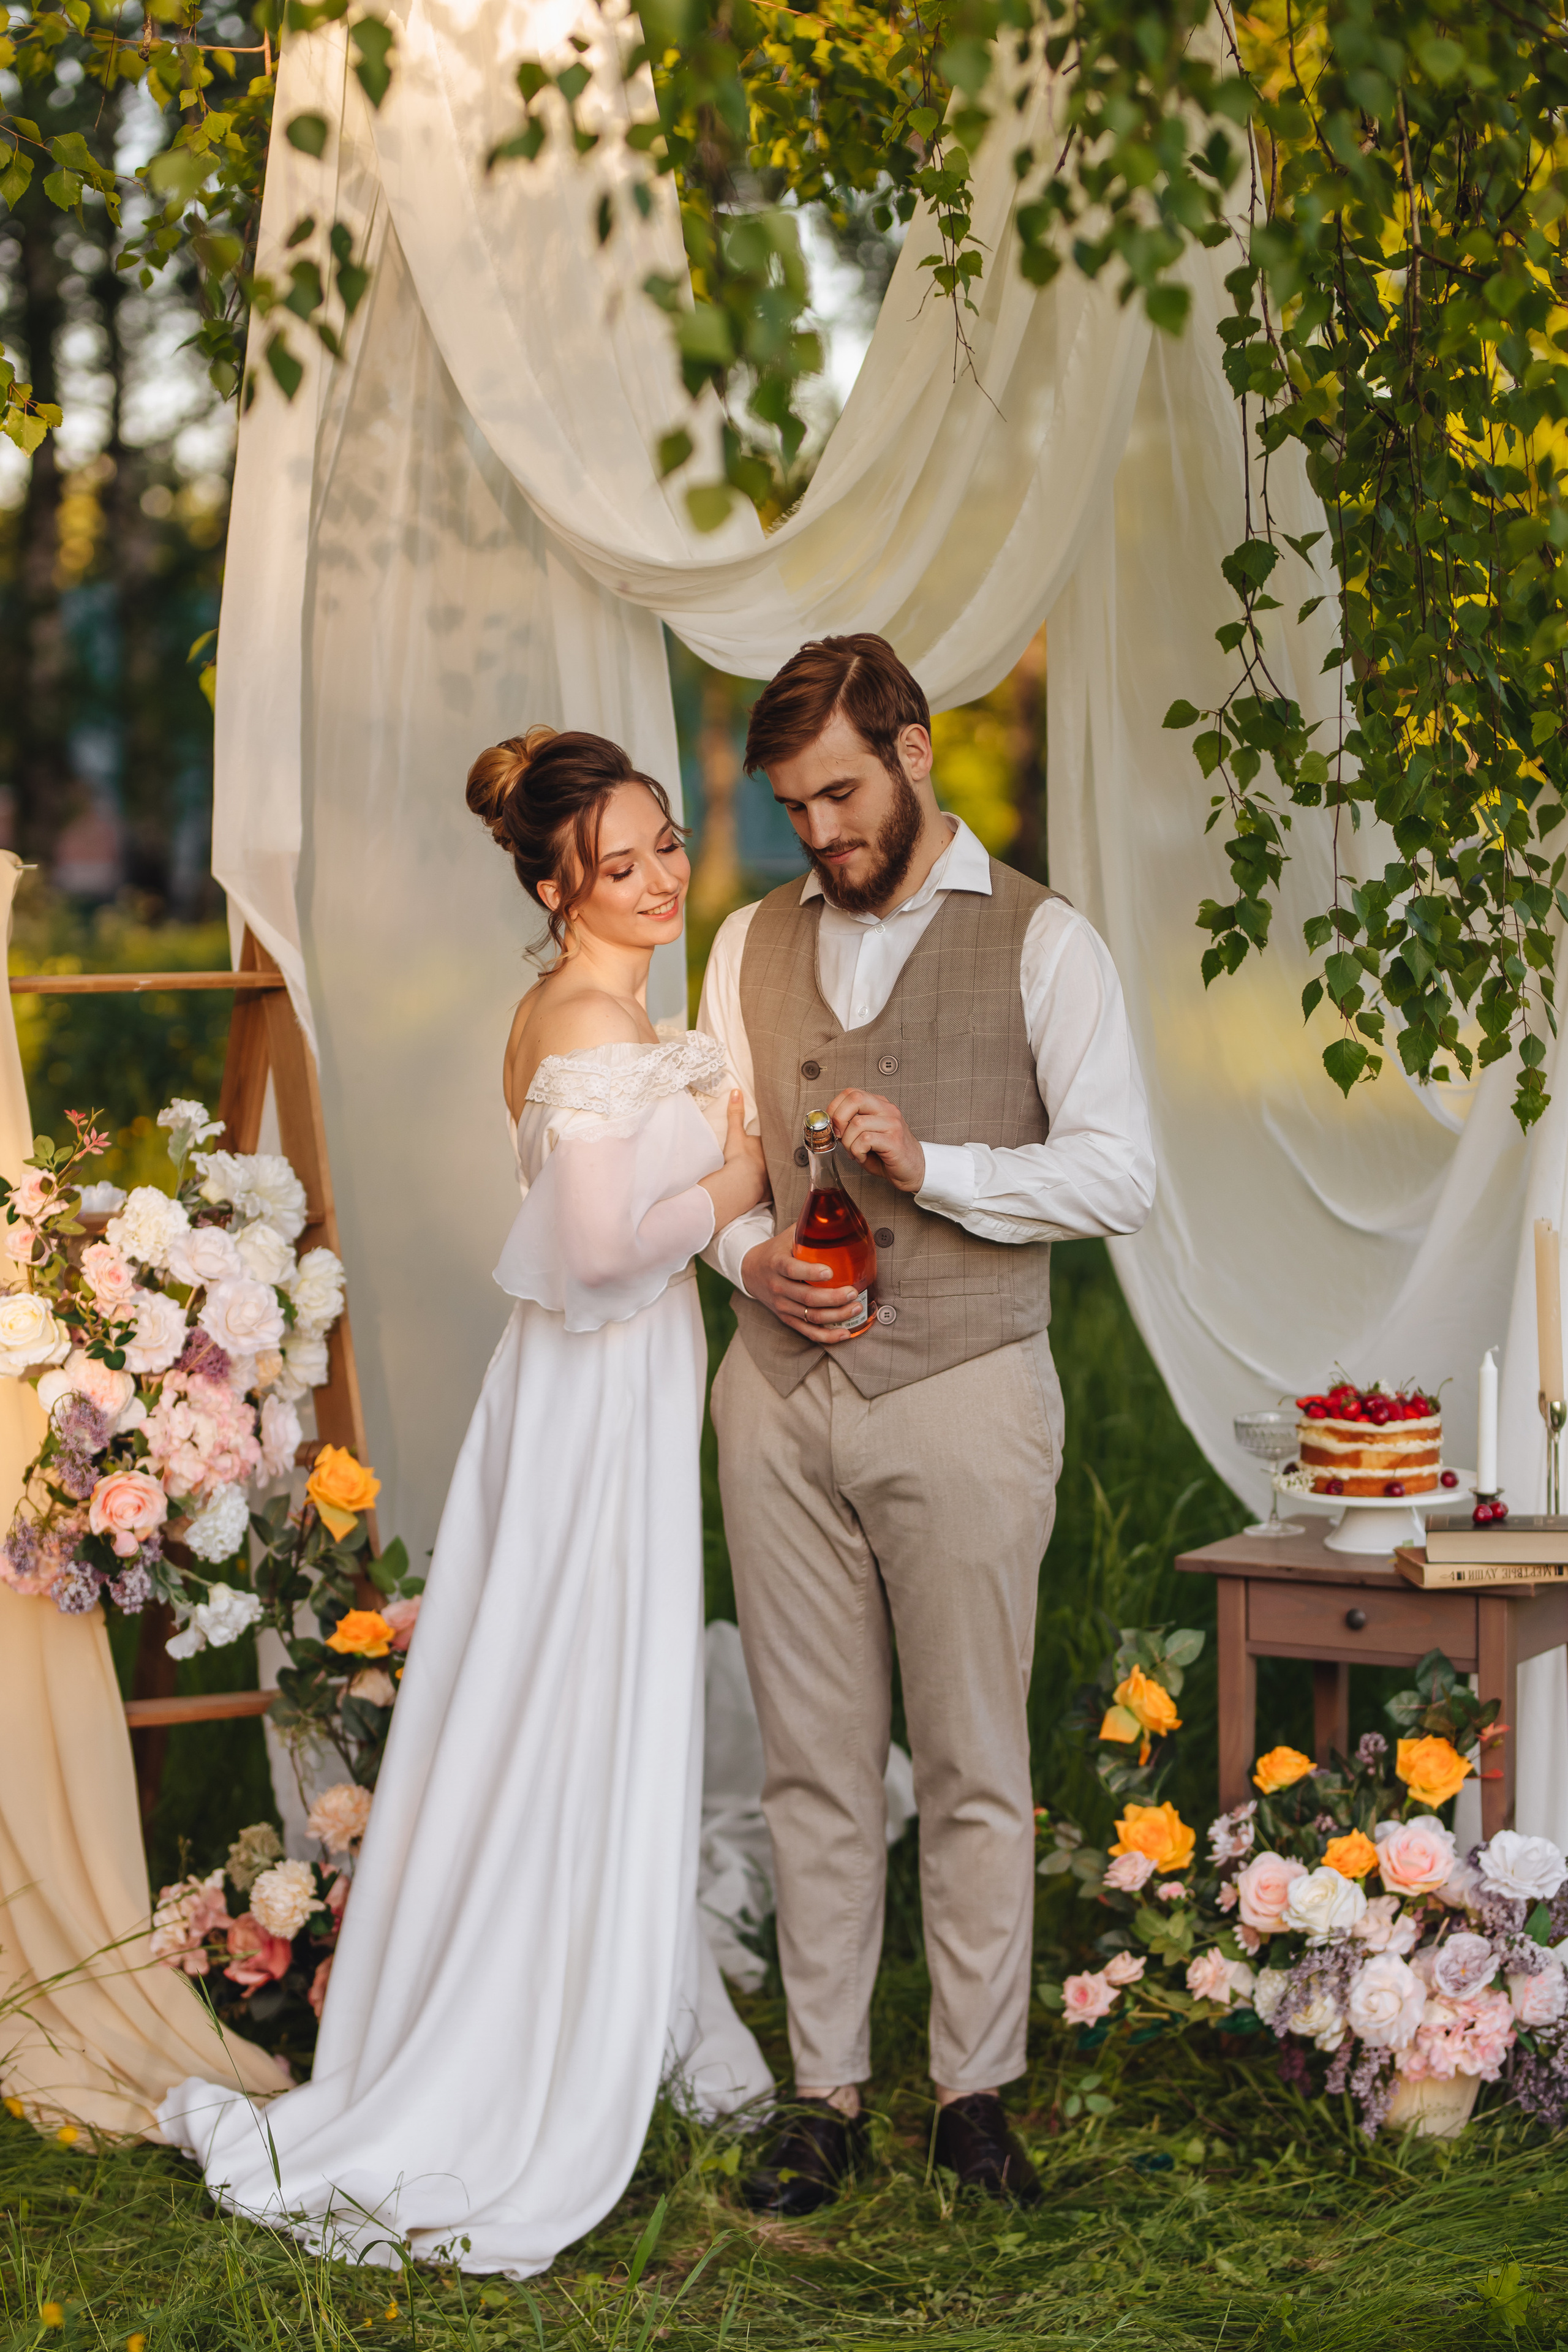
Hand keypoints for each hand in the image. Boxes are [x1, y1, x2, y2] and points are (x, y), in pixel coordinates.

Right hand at [722, 1089, 766, 1205]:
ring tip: (766, 1175)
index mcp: (766, 1146)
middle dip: (772, 1156)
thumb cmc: (739, 1157)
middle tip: (764, 1158)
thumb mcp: (735, 1133)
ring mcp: (772, 1177)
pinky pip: (770, 1190)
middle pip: (773, 1156)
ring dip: (771, 1173)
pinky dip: (768, 1190)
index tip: (761, 1143)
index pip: (768, 1141)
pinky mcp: (769, 1193)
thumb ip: (735, 1113)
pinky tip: (766, 1192)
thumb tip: (736, 1091)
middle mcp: (773, 1161)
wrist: (741, 1183)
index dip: (765, 1142)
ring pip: (774, 1173)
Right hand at [740, 1229, 864, 1341]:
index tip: (829, 1272)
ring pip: (809, 1316)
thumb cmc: (777, 1250)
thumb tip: (838, 1213)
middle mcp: (778, 1287)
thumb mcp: (788, 1235)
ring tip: (855, 1308)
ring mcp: (782, 1306)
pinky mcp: (786, 1318)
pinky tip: (844, 1333)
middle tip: (853, 1292)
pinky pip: (807, 1331)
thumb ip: (809, 1227)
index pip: (792, 1270)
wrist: (750, 1270)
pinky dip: (826, 1336)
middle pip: (806, 1298)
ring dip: (835, 1316)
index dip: (810, 1272)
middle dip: (832, 1298)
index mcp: (777, 1264)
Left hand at [826, 1089, 925, 1193]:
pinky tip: (863, 1156)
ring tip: (855, 1152)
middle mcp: (887, 1110)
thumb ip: (849, 1127)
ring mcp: (892, 1124)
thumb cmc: (887, 1155)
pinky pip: (865, 1140)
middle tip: (840, 1136)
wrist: (913, 1170)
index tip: (831, 1125)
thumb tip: (829, 1125)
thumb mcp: (864, 1136)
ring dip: (848, 1143)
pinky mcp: (894, 1140)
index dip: (834, 1107)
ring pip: (857, 1123)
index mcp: (879, 1105)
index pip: (851, 1093)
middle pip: (855, 1098)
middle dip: (839, 1119)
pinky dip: (857, 1151)